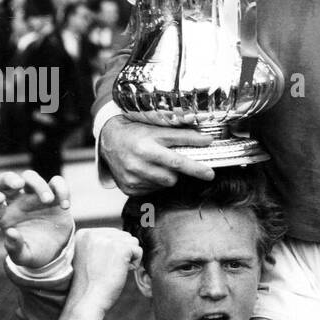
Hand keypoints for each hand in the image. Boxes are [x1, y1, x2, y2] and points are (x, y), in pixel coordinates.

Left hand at [0, 170, 72, 269]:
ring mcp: (34, 197)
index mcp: (4, 215)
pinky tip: (65, 206)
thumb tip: (11, 232)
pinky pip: (56, 182)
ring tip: (49, 201)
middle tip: (19, 184)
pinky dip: (61, 189)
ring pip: (30, 177)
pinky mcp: (54, 195)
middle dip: (9, 179)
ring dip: (38, 185)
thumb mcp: (23, 256)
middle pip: (6, 180)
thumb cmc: (34, 252)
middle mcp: (16, 202)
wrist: (56, 251)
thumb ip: (15, 248)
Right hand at [63, 228, 141, 319]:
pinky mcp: (120, 248)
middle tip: (111, 268)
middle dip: (122, 252)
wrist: (88, 299)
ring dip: (129, 256)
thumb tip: (123, 236)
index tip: (104, 265)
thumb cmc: (89, 283)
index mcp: (83, 234)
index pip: (110, 233)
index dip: (114, 251)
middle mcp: (93, 233)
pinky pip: (138, 250)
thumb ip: (99, 243)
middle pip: (122, 235)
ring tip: (116, 270)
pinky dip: (135, 262)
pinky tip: (124, 271)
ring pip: (131, 241)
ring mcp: (107, 239)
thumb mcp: (88, 256)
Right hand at [100, 115, 216, 192]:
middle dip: (177, 171)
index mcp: (145, 148)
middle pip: (171, 177)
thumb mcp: (158, 129)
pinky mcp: (128, 188)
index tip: (210, 174)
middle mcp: (137, 165)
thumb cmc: (136, 132)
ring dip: (166, 176)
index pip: (176, 161)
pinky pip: (152, 190)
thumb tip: (208, 140)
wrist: (109, 140)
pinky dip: (155, 182)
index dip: (195, 168)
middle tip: (172, 160)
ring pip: (163, 185)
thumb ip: (184, 136)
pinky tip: (147, 170)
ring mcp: (131, 179)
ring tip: (156, 163)